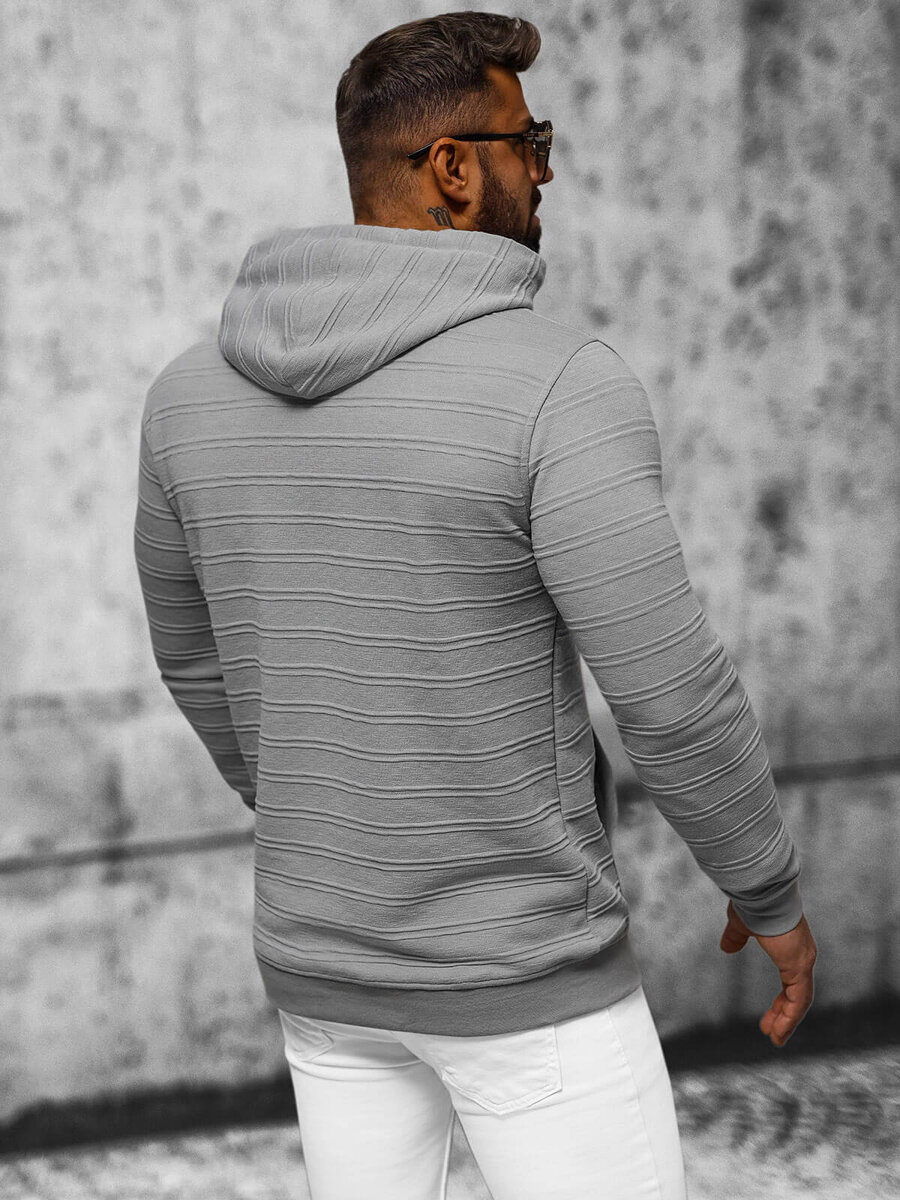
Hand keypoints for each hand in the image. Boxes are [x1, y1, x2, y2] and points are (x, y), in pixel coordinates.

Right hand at [719, 899, 816, 1047]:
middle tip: (772, 1031)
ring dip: (787, 1021)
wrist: (761, 892)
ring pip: (800, 1000)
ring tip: (775, 1039)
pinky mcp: (799, 966)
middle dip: (783, 1014)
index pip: (790, 982)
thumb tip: (726, 948)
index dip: (781, 1001)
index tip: (770, 1016)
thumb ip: (735, 938)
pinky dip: (790, 1018)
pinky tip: (778, 1032)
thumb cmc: (752, 903)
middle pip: (797, 994)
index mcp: (790, 947)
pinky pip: (799, 1000)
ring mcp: (803, 960)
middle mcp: (801, 955)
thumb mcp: (740, 925)